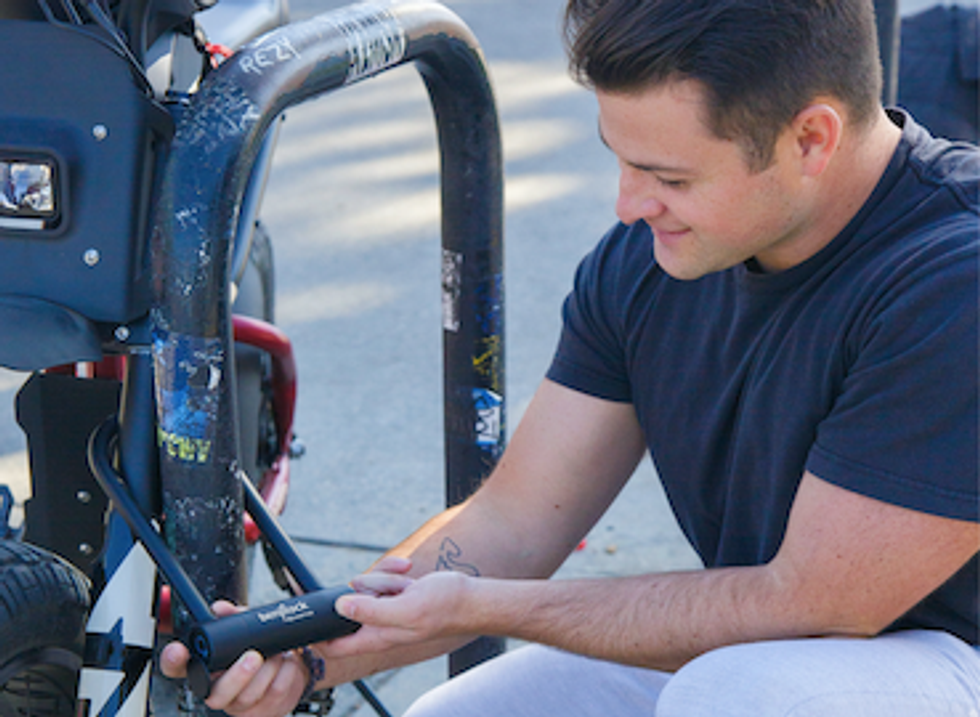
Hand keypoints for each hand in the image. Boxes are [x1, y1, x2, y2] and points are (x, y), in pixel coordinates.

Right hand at [159, 601, 307, 716]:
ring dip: (270, 668)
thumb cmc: (262, 648)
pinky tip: (288, 664)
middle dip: (237, 675)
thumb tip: (220, 609)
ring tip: (278, 653)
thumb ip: (234, 618)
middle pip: (215, 695)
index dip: (172, 661)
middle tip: (254, 655)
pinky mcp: (263, 710)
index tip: (179, 650)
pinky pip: (275, 693)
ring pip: (249, 695)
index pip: (177, 668)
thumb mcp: (248, 628)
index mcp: (208, 667)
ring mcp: (240, 704)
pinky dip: (287, 672)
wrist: (294, 663)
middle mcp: (219, 689)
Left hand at [323, 566, 474, 657]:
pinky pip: (382, 578)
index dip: (317, 635)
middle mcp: (379, 625)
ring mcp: (387, 609)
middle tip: (389, 588)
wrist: (470, 597)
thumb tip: (341, 606)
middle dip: (364, 588)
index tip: (309, 615)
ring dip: (385, 577)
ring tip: (406, 581)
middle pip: (349, 606)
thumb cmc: (445, 608)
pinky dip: (393, 571)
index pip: (334, 645)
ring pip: (367, 587)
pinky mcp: (395, 595)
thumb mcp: (406, 609)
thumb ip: (372, 611)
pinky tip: (408, 570)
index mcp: (377, 636)